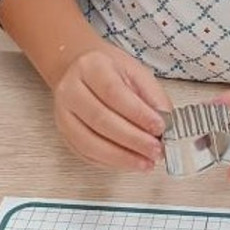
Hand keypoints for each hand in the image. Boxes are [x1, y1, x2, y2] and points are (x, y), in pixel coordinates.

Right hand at [53, 43, 170, 171]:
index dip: (138, 113)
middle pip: (101, 120)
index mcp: (91, 67)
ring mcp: (63, 114)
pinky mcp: (64, 134)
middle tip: (156, 150)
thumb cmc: (109, 71)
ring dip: (122, 157)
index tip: (159, 127)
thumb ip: (152, 95)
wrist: (78, 70)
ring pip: (90, 142)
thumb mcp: (135, 71)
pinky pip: (86, 154)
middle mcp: (71, 90)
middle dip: (133, 139)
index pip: (113, 92)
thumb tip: (167, 122)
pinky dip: (111, 163)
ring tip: (146, 162)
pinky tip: (130, 162)